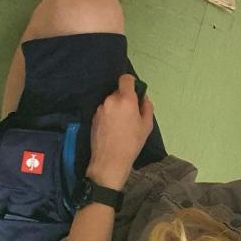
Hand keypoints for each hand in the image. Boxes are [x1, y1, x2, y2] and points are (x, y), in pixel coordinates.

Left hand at [87, 73, 153, 188]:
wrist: (110, 161)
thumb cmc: (132, 143)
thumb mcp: (147, 125)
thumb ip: (147, 106)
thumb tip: (143, 98)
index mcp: (125, 100)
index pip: (126, 79)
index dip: (132, 82)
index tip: (135, 91)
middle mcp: (110, 100)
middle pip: (119, 92)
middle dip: (125, 99)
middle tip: (131, 114)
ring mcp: (100, 108)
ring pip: (111, 102)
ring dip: (116, 107)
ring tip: (121, 124)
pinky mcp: (93, 117)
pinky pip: (105, 110)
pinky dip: (109, 115)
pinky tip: (112, 129)